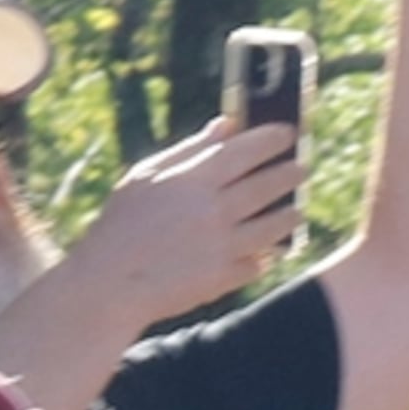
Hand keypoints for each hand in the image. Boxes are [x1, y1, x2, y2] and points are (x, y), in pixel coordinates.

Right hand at [70, 118, 304, 323]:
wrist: (107, 285)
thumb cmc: (122, 223)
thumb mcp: (145, 176)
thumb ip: (190, 150)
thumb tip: (227, 124)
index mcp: (192, 181)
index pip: (245, 151)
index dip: (272, 139)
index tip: (289, 133)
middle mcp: (212, 212)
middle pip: (268, 186)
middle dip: (290, 174)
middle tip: (301, 168)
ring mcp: (221, 247)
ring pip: (274, 226)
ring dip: (290, 216)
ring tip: (296, 210)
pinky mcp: (223, 279)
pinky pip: (258, 263)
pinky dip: (265, 255)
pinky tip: (270, 249)